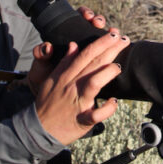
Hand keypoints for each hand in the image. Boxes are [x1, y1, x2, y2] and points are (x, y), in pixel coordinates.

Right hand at [33, 16, 127, 145]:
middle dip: (110, 50)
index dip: (100, 42)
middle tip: (124, 40)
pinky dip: (107, 108)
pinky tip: (114, 101)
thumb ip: (65, 62)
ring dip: (107, 73)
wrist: (38, 129)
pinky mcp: (82, 120)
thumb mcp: (52, 79)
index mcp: (66, 75)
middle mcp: (72, 86)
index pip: (85, 54)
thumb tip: (73, 45)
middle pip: (93, 63)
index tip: (113, 34)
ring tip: (118, 67)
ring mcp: (77, 103)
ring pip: (93, 83)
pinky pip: (96, 114)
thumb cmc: (48, 103)